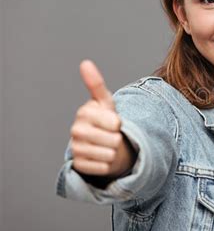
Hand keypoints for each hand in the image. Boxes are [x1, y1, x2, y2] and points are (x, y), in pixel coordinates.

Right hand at [70, 59, 136, 177]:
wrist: (101, 144)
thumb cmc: (105, 120)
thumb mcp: (105, 102)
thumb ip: (96, 84)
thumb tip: (85, 63)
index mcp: (84, 112)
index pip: (115, 123)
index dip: (119, 124)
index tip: (113, 121)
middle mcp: (76, 130)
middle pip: (114, 140)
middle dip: (118, 139)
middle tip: (111, 135)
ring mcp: (75, 148)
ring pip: (110, 155)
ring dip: (114, 153)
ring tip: (107, 146)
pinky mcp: (78, 165)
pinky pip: (103, 167)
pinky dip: (107, 165)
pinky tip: (101, 158)